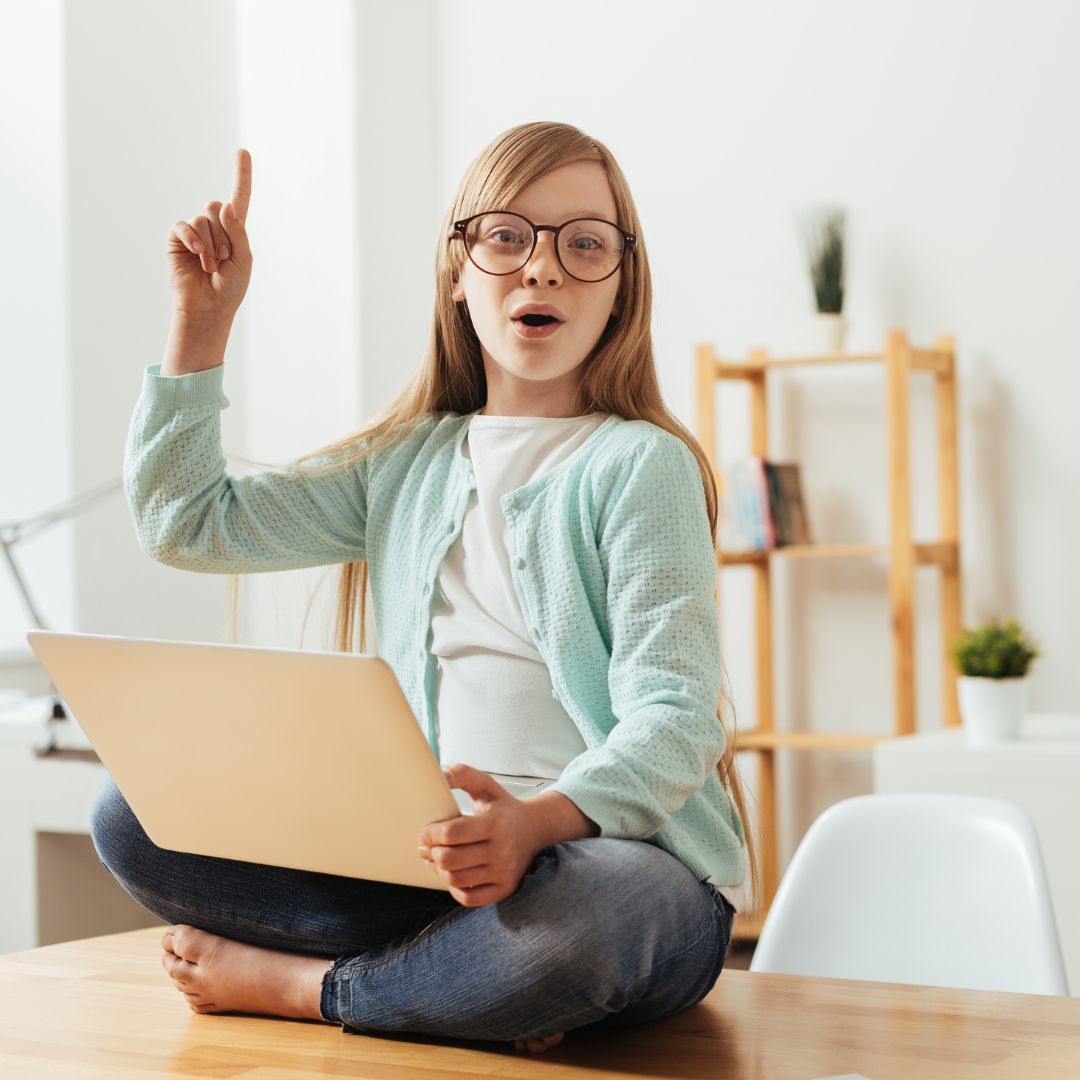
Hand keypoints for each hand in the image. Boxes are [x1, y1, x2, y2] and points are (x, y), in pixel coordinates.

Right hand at [166, 148, 253, 319]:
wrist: (209, 307)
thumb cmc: (230, 287)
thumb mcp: (243, 260)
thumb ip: (239, 232)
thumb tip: (225, 205)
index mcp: (235, 230)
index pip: (239, 198)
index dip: (242, 175)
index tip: (243, 151)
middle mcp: (214, 226)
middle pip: (217, 207)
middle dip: (224, 235)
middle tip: (224, 260)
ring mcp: (195, 232)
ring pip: (203, 219)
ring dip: (211, 245)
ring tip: (212, 266)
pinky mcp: (177, 238)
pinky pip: (184, 226)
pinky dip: (192, 239)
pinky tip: (197, 255)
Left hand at [418, 764, 544, 906]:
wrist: (535, 829)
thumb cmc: (503, 807)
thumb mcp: (486, 785)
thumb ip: (463, 774)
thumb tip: (440, 775)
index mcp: (495, 824)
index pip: (453, 833)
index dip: (431, 834)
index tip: (424, 833)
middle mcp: (502, 850)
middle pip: (450, 859)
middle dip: (432, 853)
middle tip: (426, 847)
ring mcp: (504, 872)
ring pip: (456, 880)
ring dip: (439, 870)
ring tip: (436, 859)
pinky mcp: (504, 889)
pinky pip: (469, 899)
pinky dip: (455, 889)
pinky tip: (453, 874)